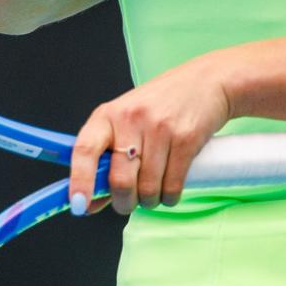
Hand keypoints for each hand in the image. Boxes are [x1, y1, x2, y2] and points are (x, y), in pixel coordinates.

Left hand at [67, 57, 235, 215]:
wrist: (207, 81)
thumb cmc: (162, 103)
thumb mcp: (127, 121)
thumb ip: (107, 158)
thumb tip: (90, 202)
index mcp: (108, 115)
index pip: (85, 149)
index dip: (79, 180)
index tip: (78, 204)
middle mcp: (132, 119)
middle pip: (120, 180)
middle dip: (124, 203)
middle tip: (129, 203)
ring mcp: (160, 128)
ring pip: (148, 188)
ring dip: (150, 201)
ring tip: (154, 191)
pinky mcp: (187, 138)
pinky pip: (172, 186)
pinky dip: (169, 197)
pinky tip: (169, 190)